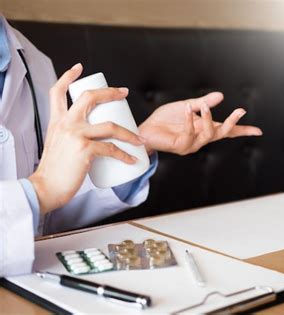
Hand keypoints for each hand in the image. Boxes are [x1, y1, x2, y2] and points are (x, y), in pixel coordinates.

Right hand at [29, 64, 143, 213]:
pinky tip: (132, 159)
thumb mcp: (56, 143)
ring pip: (110, 126)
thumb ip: (68, 135)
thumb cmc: (54, 169)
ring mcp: (76, 135)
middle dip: (110, 92)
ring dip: (130, 134)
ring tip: (140, 139)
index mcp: (57, 121)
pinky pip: (112, 148)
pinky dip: (125, 155)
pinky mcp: (84, 149)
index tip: (79, 68)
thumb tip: (90, 135)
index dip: (68, 76)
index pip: (58, 91)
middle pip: (89, 97)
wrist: (46, 187)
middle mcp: (66, 124)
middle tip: (124, 93)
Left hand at [138, 92, 261, 154]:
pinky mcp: (181, 146)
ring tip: (204, 106)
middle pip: (222, 133)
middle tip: (240, 111)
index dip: (242, 130)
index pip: (227, 131)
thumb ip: (203, 103)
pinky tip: (188, 109)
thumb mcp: (187, 106)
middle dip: (232, 123)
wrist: (146, 129)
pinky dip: (190, 120)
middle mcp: (201, 138)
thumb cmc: (166, 120)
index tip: (258, 131)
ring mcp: (192, 144)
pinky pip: (190, 134)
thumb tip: (221, 96)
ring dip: (208, 119)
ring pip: (208, 134)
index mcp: (204, 128)